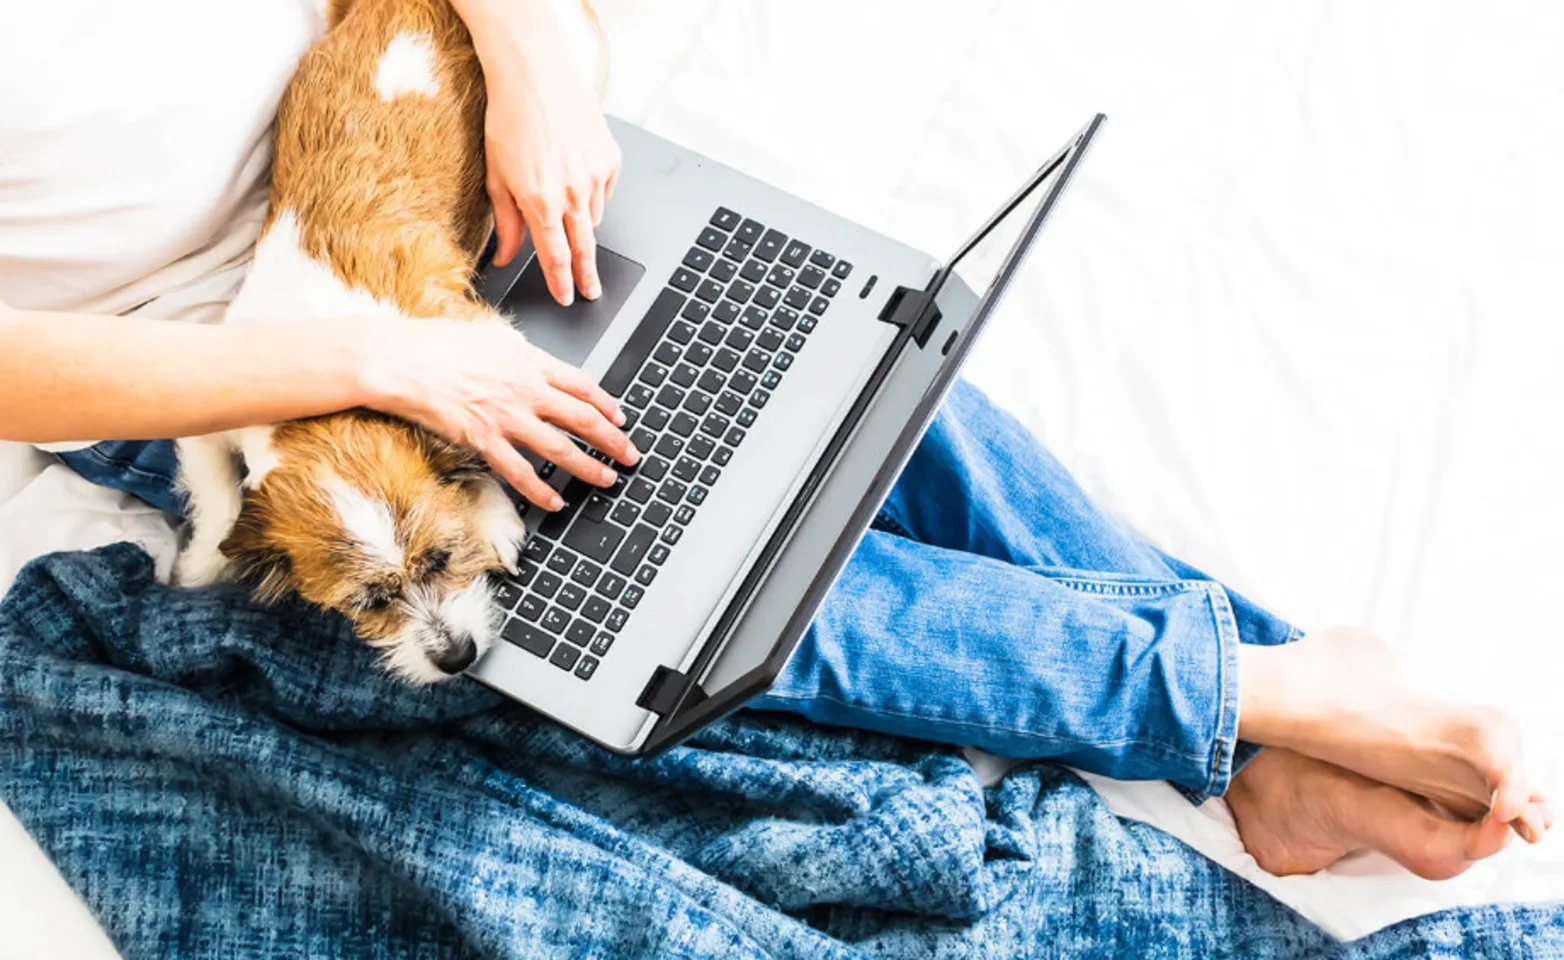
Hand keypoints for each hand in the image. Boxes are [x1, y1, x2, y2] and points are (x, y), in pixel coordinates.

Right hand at [363, 317, 637, 509]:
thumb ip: (517, 354)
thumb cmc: (433, 344)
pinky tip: (555, 501)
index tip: (621, 418)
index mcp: (529, 362)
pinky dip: (541, 491)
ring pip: (562, 449)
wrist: (399, 360)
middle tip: (630, 454)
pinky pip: (521, 472)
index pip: (582, 385)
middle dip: (613, 440)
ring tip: (607, 480)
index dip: (608, 404)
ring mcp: (507, 417)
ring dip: (590, 468)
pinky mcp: (484, 440)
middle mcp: (526, 389)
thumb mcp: (488, 337)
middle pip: (583, 418)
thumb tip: (531, 360)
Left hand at [474, 3, 619, 306]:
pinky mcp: (610, 159)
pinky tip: (575, 172)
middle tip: (590, 292)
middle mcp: (572, 195)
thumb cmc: (510, 119)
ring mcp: (596, 177)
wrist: (537, 75)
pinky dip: (592, 192)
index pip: (556, 258)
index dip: (561, 283)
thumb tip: (506, 255)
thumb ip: (505, 221)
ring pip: (593, 217)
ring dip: (580, 220)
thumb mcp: (496, 175)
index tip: (566, 298)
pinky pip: (605, 191)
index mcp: (541, 203)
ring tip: (563, 197)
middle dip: (587, 276)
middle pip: (585, 250)